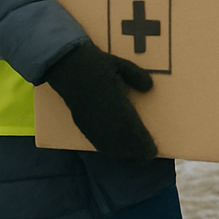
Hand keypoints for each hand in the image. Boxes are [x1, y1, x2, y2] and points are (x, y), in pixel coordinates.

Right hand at [44, 41, 157, 162]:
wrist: (66, 65)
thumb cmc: (96, 63)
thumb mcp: (120, 65)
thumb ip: (136, 76)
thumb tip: (149, 88)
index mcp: (114, 102)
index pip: (131, 129)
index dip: (141, 143)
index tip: (152, 151)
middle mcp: (102, 116)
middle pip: (120, 140)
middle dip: (134, 150)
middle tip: (146, 156)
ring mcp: (90, 120)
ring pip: (107, 143)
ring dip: (121, 151)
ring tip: (134, 155)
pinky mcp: (80, 121)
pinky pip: (94, 140)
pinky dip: (106, 147)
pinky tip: (112, 149)